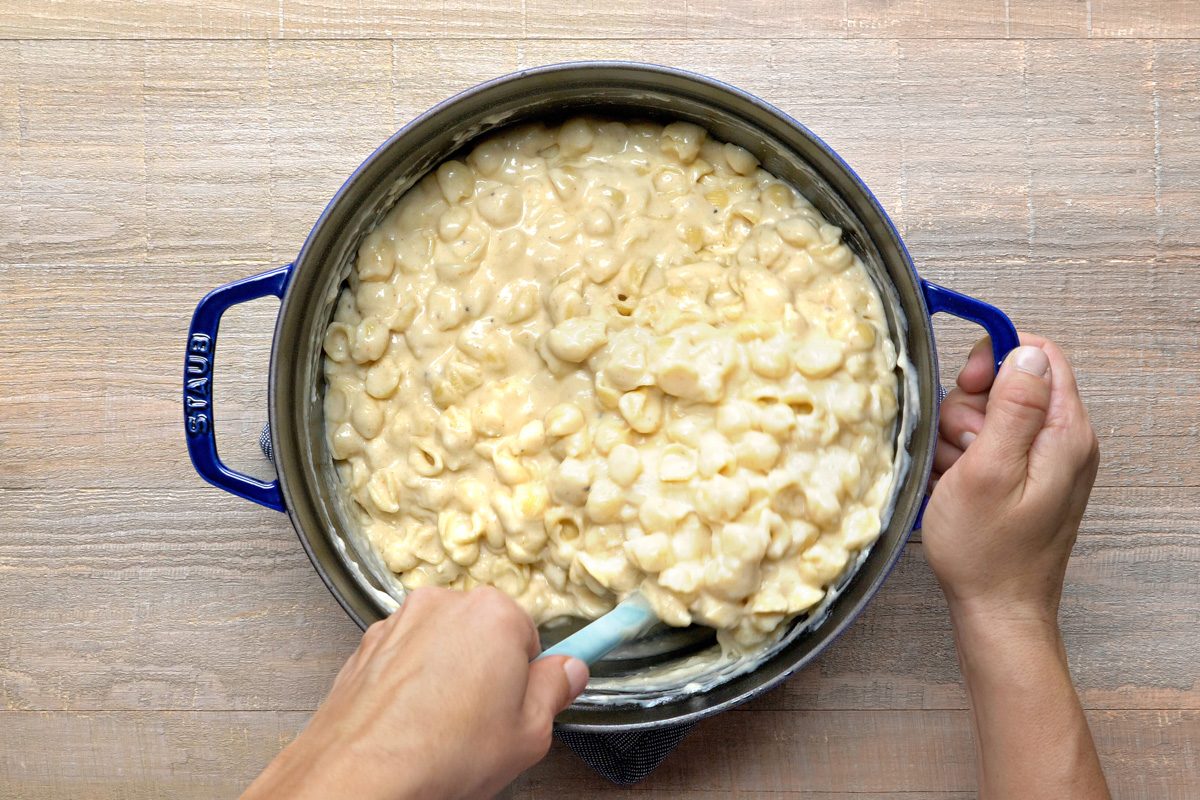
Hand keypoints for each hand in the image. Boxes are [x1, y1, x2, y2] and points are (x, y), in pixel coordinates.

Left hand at [242, 587, 589, 799]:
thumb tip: (569, 670)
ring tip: (443, 726)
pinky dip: (410, 680)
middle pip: (484, 632)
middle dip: (486, 669)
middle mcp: (446, 605)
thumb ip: (555, 691)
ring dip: (446, 673)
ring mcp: (401, 620)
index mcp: (495, 614)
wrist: (359, 775)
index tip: (523, 700)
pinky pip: (405, 656)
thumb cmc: (444, 754)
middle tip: (483, 721)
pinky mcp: (368, 643)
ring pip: (442, 643)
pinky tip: (411, 721)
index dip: (527, 676)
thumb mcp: (529, 734)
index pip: (530, 637)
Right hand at [923, 334, 1098, 625]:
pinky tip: (957, 486)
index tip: (965, 385)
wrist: (997, 610)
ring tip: (957, 476)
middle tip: (961, 450)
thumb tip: (1027, 352)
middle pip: (1008, 384)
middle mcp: (1063, 441)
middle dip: (969, 407)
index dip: (995, 358)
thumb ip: (1012, 406)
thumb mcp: (990, 469)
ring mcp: (1044, 461)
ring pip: (989, 415)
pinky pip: (986, 446)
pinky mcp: (1024, 479)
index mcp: (1065, 432)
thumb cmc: (987, 551)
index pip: (1039, 354)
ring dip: (959, 437)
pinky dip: (963, 459)